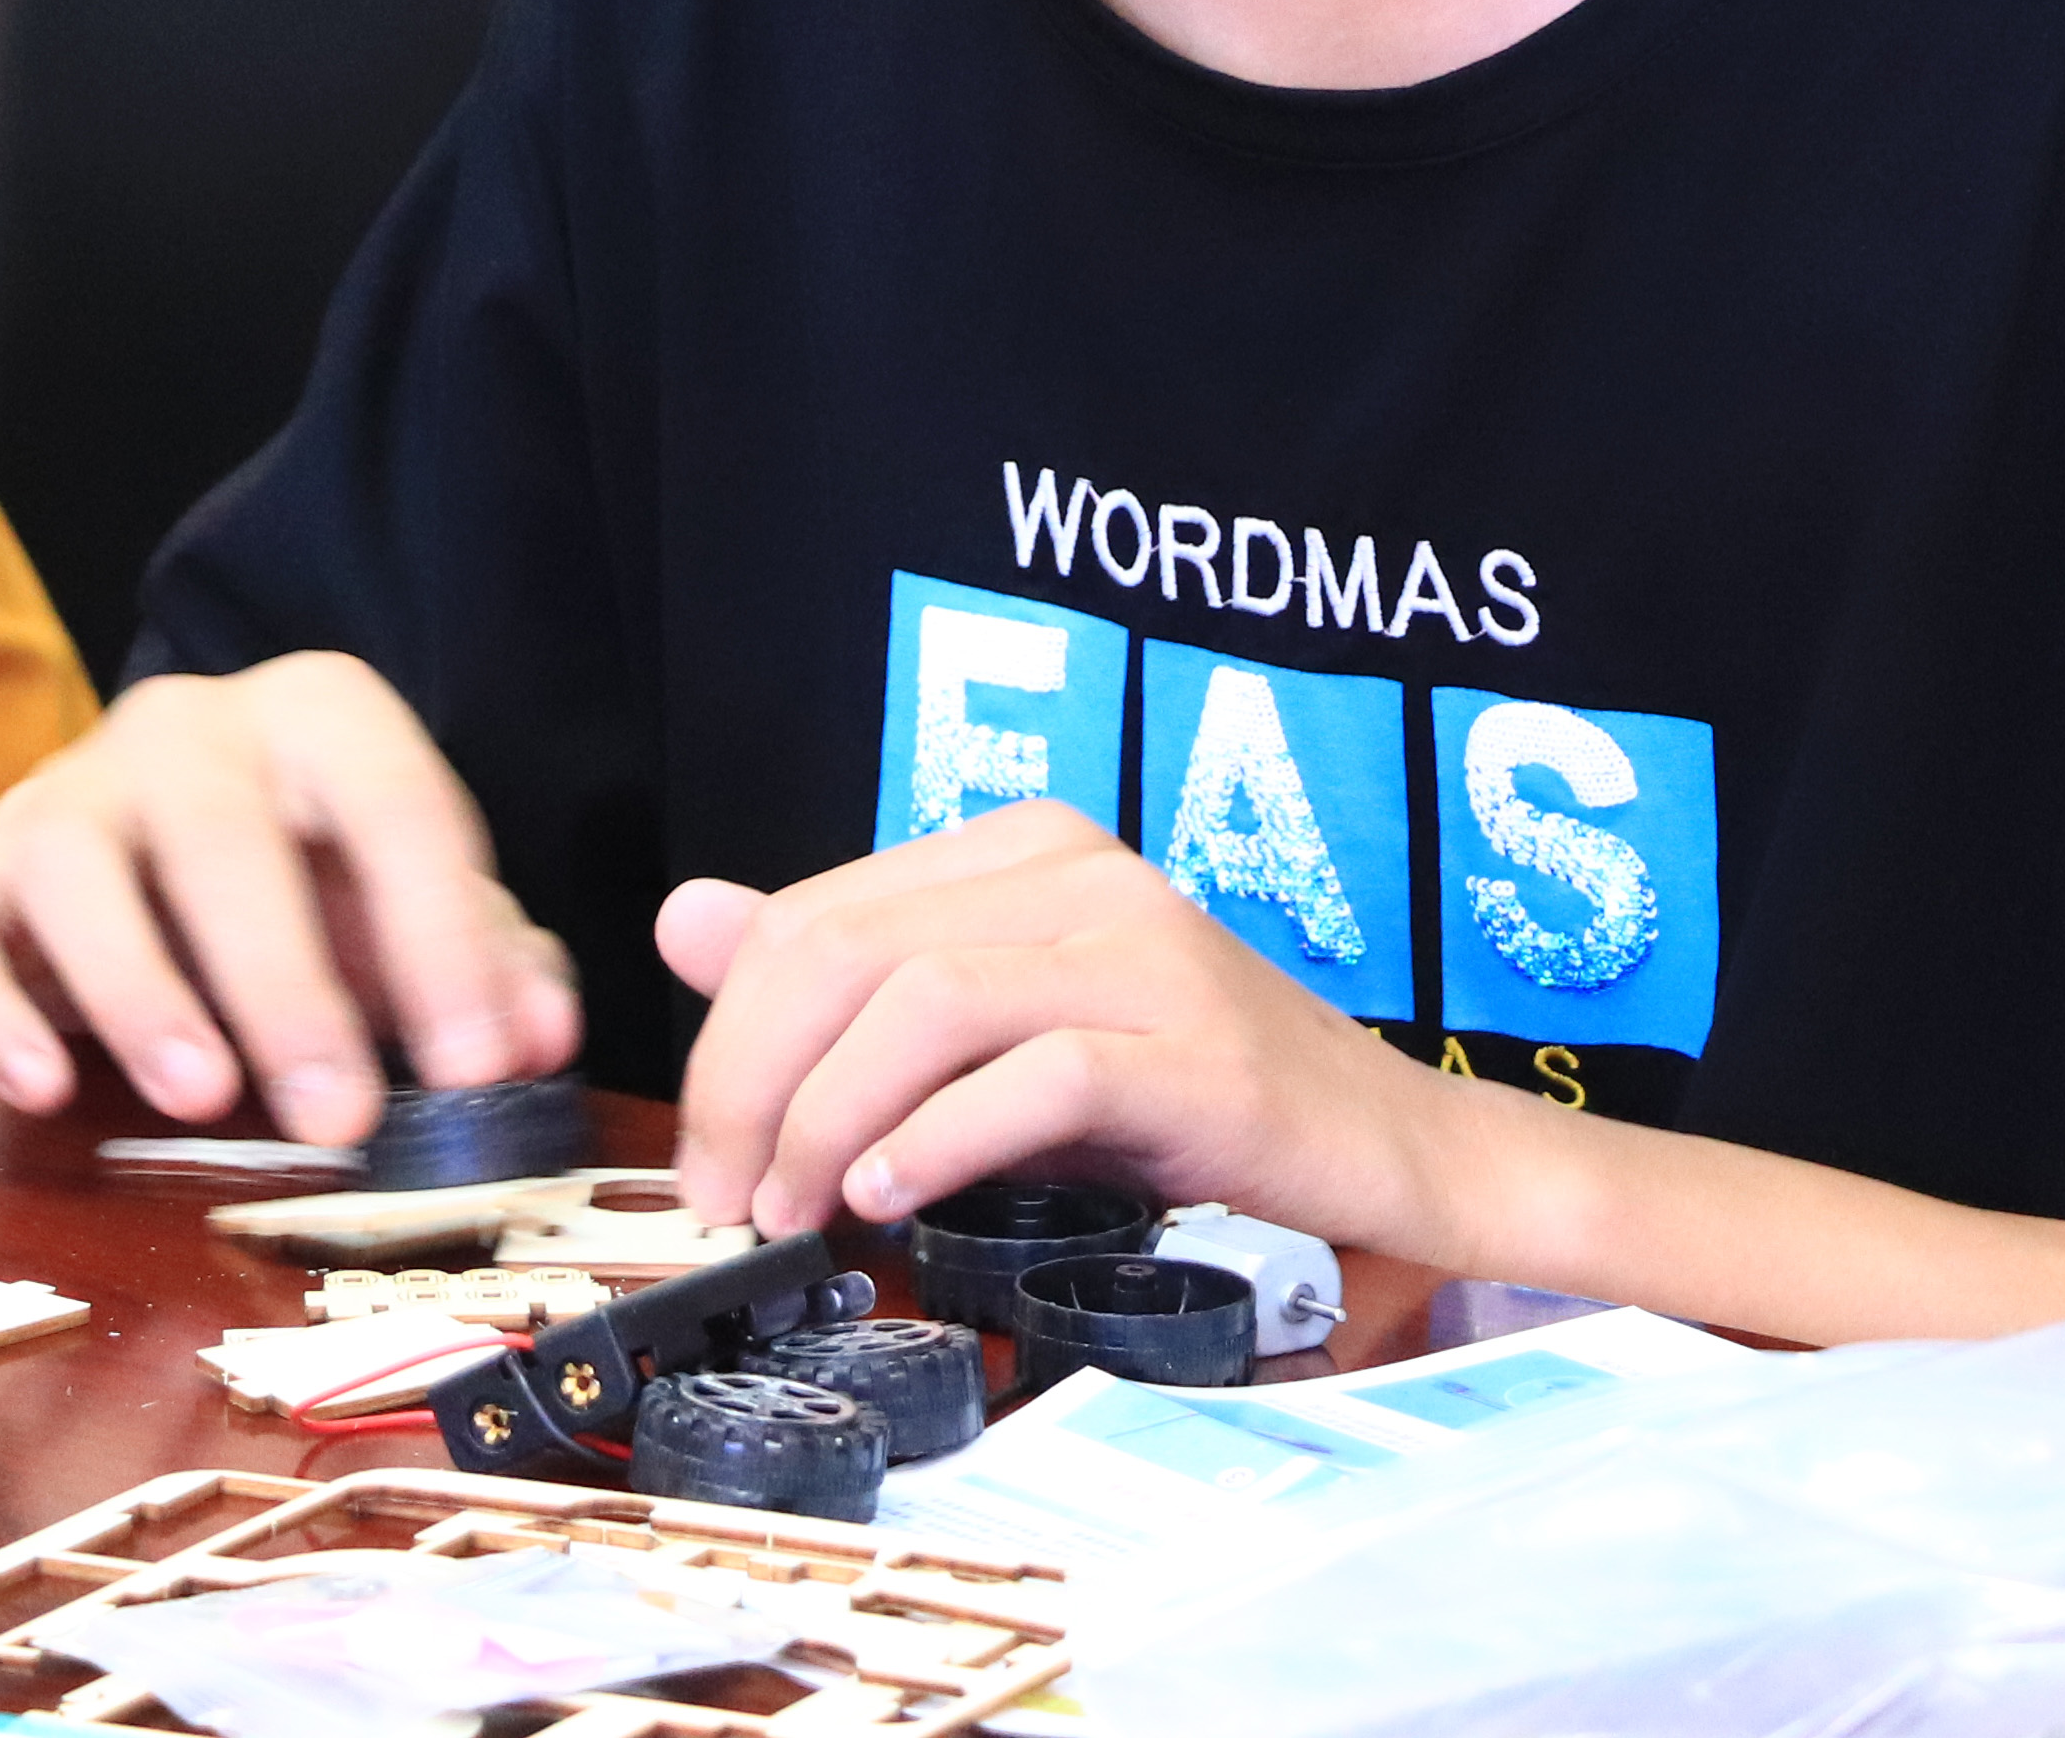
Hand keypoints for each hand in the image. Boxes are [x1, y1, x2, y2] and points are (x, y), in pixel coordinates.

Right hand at [0, 651, 581, 1143]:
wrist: (172, 845)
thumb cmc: (319, 887)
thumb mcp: (417, 911)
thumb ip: (492, 965)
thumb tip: (538, 1038)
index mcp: (320, 717)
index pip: (394, 804)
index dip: (444, 937)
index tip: (479, 1066)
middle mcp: (182, 730)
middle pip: (222, 834)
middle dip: (287, 984)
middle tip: (337, 1117)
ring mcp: (61, 794)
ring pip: (73, 864)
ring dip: (137, 988)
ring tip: (199, 1097)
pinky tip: (41, 1090)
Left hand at [656, 803, 1461, 1247]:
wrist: (1378, 1145)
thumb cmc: (1181, 1094)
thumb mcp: (997, 1028)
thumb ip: (850, 976)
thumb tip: (686, 914)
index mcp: (1023, 849)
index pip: (814, 915)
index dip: (729, 1037)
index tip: (710, 1156)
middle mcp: (1080, 873)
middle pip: (848, 951)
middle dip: (754, 1086)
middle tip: (727, 1201)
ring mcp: (1145, 952)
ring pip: (925, 1003)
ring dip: (829, 1122)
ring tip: (801, 1214)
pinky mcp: (1194, 1048)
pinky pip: (1034, 1074)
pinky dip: (938, 1141)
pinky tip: (891, 1199)